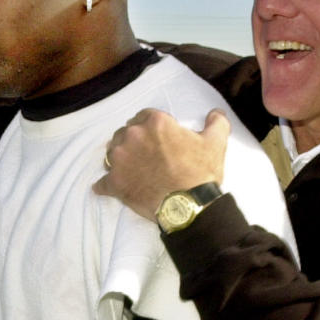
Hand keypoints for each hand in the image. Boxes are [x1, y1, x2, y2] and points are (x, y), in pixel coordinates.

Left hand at [93, 108, 228, 219]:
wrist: (189, 206)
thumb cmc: (200, 173)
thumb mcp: (215, 143)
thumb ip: (216, 123)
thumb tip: (216, 114)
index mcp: (155, 122)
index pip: (144, 116)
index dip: (150, 127)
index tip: (156, 139)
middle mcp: (133, 136)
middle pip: (125, 133)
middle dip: (133, 142)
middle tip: (145, 156)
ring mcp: (120, 160)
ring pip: (111, 154)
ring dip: (119, 160)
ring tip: (131, 170)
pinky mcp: (114, 183)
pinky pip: (102, 183)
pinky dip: (105, 186)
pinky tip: (108, 188)